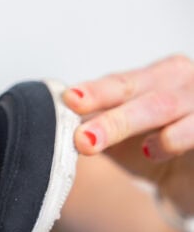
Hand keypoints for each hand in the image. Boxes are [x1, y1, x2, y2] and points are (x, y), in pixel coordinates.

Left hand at [63, 54, 193, 212]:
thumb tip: (52, 124)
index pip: (121, 83)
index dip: (96, 92)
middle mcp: (184, 84)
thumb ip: (94, 126)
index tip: (68, 99)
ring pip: (167, 107)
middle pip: (142, 95)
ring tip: (103, 142)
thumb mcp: (123, 138)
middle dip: (110, 116)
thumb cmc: (160, 153)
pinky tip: (156, 148)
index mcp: (158, 78)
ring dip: (130, 124)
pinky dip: (178, 136)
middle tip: (82, 136)